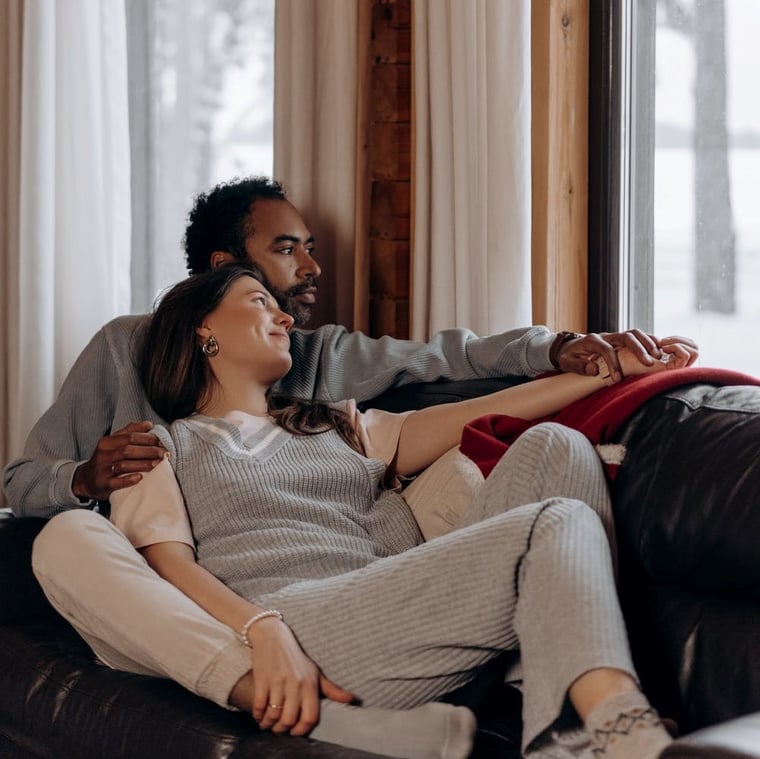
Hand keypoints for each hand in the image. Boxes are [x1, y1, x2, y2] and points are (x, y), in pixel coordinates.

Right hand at [71, 421, 165, 500]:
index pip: (130, 437)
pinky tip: (140, 477)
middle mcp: (103, 454)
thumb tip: (149, 424)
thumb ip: (130, 432)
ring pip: (124, 465)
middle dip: (149, 451)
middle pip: (129, 450)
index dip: (147, 438)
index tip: (162, 441)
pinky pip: (116, 482)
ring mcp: (102, 469)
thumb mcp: (114, 442)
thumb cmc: (106, 458)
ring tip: (158, 464)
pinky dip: (128, 480)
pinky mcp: (102, 483)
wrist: (86, 479)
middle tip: (164, 453)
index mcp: (107, 441)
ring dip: (143, 464)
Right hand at [247, 617, 352, 735]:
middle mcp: (295, 683)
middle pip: (289, 719)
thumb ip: (331, 689)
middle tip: (278, 729)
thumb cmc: (296, 658)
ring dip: (268, 724)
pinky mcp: (262, 679)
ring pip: (273, 715)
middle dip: (282, 729)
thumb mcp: (315, 672)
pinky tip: (259, 715)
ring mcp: (278, 681)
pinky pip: (259, 706)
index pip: (310, 717)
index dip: (301, 730)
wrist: (273, 637)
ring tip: (267, 723)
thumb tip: (352, 699)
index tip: (295, 732)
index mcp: (310, 684)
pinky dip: (258, 715)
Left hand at [557, 330, 697, 382]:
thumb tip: (594, 369)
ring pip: (634, 333)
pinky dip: (648, 341)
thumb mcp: (567, 362)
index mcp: (592, 340)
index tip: (618, 379)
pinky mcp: (620, 339)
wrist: (569, 346)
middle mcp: (605, 335)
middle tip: (649, 363)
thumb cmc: (569, 356)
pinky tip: (659, 350)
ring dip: (647, 343)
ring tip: (658, 356)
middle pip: (626, 336)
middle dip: (638, 349)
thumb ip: (579, 366)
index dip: (613, 363)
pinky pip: (637, 336)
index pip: (606, 349)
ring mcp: (614, 336)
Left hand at [614, 338, 697, 376]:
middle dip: (681, 340)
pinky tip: (662, 349)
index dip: (681, 340)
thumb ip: (662, 345)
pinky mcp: (672, 371)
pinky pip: (686, 355)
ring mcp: (676, 370)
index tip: (663, 341)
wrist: (619, 364)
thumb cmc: (628, 355)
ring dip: (679, 343)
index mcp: (673, 361)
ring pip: (695, 351)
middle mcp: (677, 366)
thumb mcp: (650, 346)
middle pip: (696, 349)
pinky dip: (677, 347)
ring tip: (663, 346)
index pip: (692, 347)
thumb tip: (670, 340)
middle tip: (663, 343)